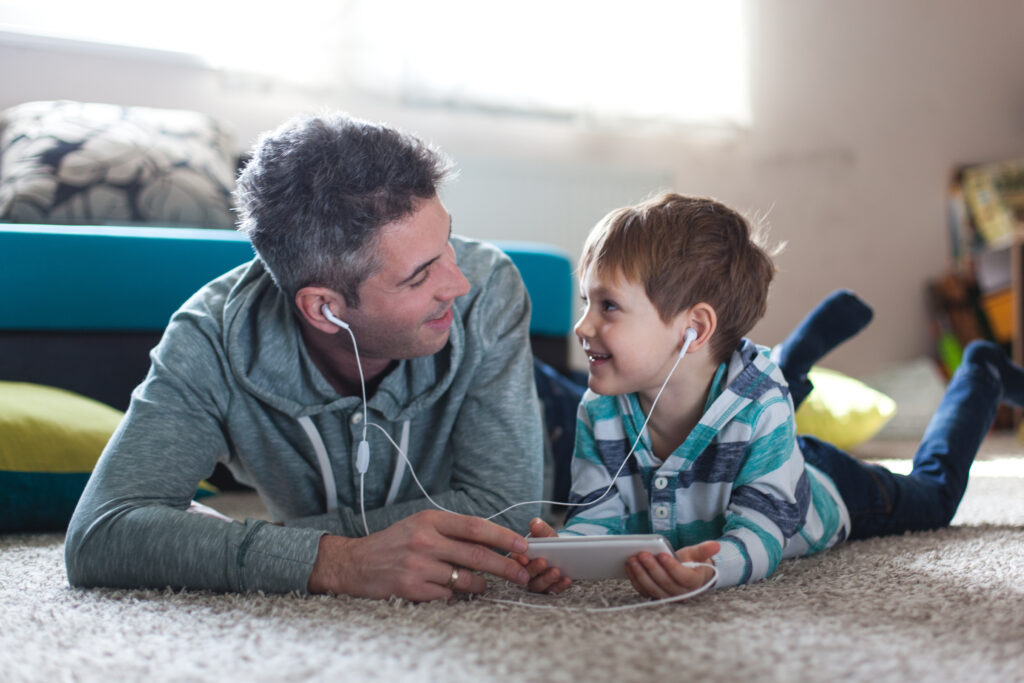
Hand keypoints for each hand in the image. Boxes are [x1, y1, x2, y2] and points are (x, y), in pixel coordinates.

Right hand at [307, 509, 529, 600]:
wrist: (354, 563)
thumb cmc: (394, 543)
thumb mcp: (420, 525)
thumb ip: (452, 531)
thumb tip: (492, 542)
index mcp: (430, 520)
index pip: (476, 527)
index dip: (503, 537)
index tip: (522, 545)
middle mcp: (425, 540)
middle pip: (477, 555)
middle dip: (505, 566)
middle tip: (522, 574)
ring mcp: (418, 565)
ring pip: (465, 580)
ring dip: (478, 585)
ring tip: (479, 584)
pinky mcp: (412, 588)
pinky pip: (447, 596)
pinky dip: (452, 595)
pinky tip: (443, 590)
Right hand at [511, 517, 572, 593]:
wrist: (561, 552)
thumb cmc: (549, 543)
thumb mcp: (545, 534)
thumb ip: (540, 529)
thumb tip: (535, 523)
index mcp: (519, 557)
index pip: (515, 561)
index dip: (518, 560)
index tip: (524, 557)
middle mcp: (525, 572)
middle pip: (525, 575)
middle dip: (534, 569)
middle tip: (543, 562)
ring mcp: (536, 583)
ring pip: (537, 586)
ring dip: (547, 579)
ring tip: (556, 571)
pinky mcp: (548, 589)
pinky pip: (552, 592)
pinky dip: (560, 586)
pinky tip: (567, 579)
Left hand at [625, 540, 719, 598]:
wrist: (688, 575)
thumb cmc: (692, 563)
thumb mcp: (698, 554)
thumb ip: (704, 550)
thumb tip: (716, 545)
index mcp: (693, 583)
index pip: (682, 577)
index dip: (672, 566)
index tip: (662, 554)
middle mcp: (681, 593)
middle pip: (665, 583)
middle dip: (652, 568)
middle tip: (642, 554)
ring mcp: (667, 596)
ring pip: (653, 588)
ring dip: (640, 574)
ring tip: (632, 559)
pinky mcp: (655, 596)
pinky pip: (644, 590)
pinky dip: (635, 579)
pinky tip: (629, 566)